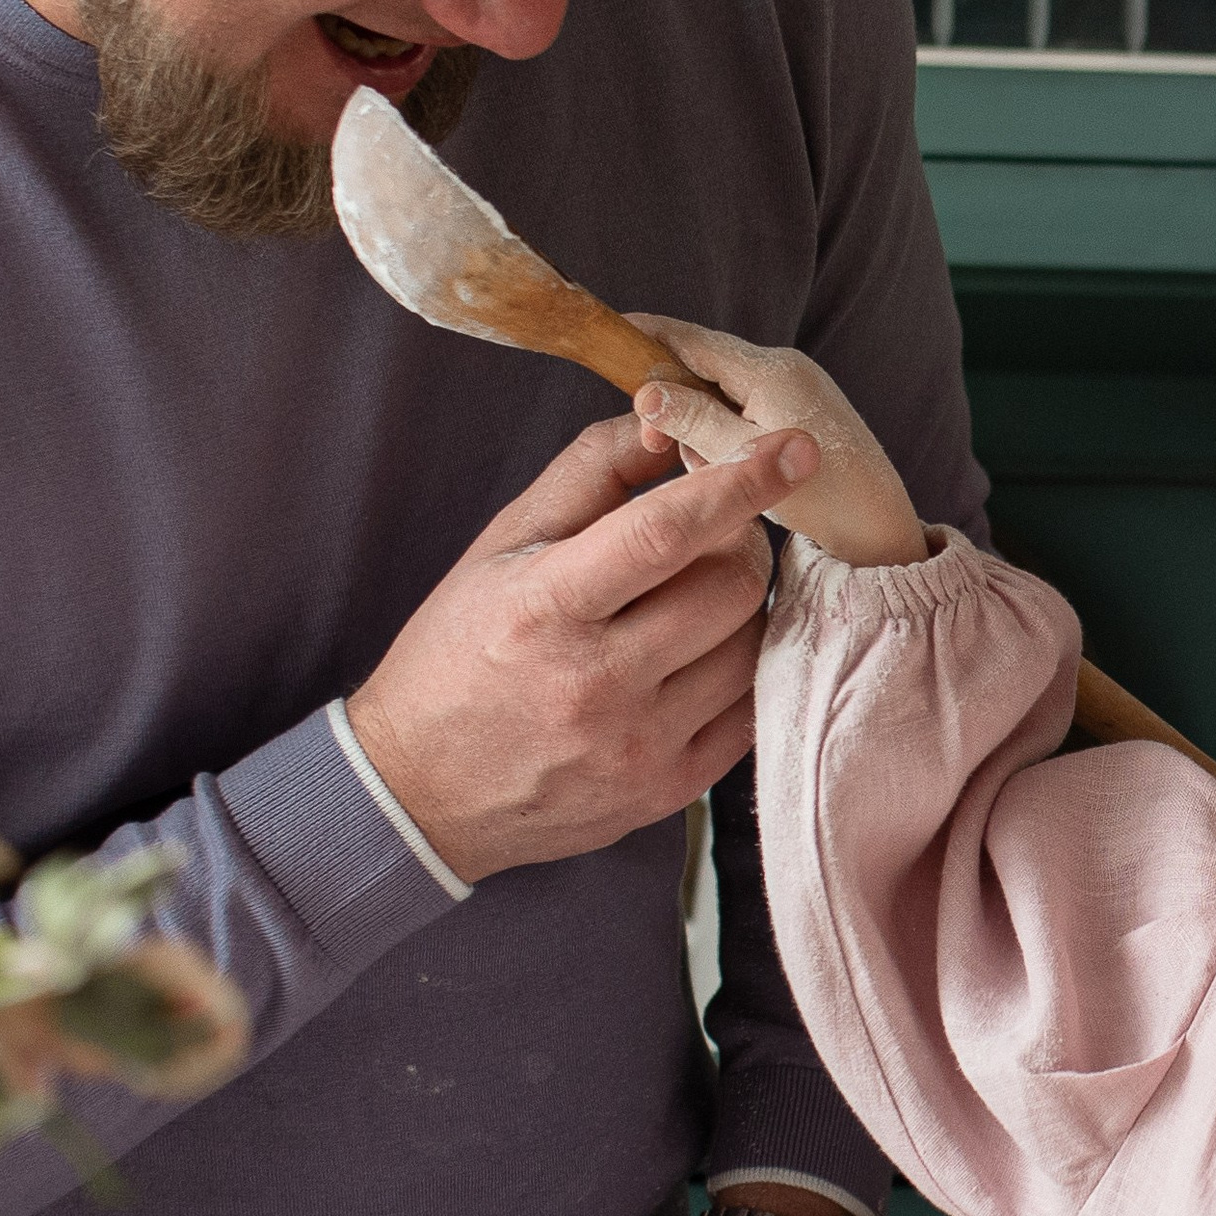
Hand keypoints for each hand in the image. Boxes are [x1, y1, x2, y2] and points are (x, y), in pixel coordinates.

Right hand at [346, 411, 819, 885]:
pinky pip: (748, 712)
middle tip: (715, 534)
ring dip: (740, 607)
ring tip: (693, 600)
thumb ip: (587, 475)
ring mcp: (637, 745)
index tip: (794, 448)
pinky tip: (700, 656)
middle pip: (730, 586)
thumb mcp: (501, 548)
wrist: (421, 792)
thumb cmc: (457, 654)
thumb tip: (666, 422)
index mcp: (545, 608)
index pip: (666, 531)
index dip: (740, 481)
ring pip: (750, 646)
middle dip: (741, 540)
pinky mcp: (665, 791)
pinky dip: (740, 670)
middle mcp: (595, 682)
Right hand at [628, 320, 929, 571]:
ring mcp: (796, 385)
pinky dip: (726, 432)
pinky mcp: (801, 408)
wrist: (878, 524)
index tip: (614, 326)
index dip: (650, 333)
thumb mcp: (742, 458)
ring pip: (722, 391)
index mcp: (770, 370)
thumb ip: (693, 420)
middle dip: (674, 400)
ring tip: (707, 466)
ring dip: (701, 425)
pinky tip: (731, 465)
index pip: (694, 339)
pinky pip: (746, 407)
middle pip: (705, 364)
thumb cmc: (820, 495)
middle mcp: (785, 366)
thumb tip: (646, 392)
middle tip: (656, 443)